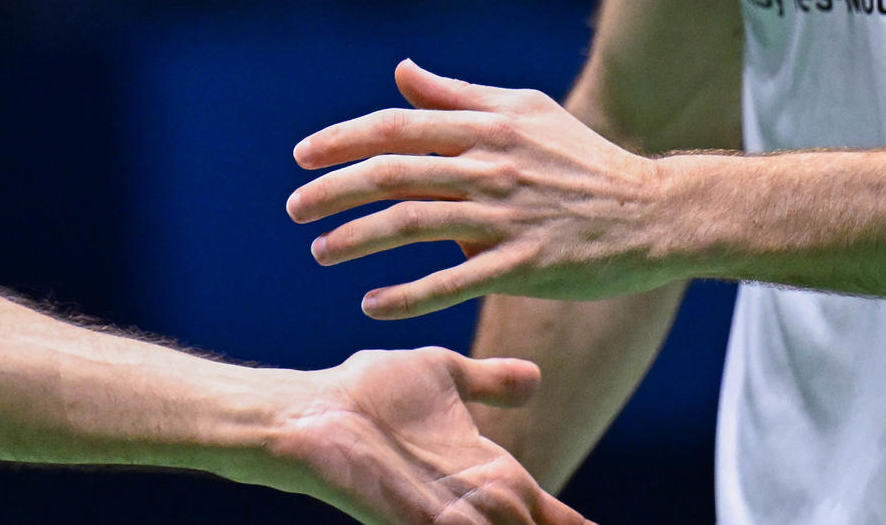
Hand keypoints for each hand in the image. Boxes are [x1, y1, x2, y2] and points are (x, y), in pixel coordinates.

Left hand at [257, 346, 594, 524]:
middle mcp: (472, 501)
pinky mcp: (413, 521)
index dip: (571, 523)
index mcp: (486, 470)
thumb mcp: (444, 375)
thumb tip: (536, 378)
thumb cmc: (369, 392)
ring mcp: (443, 516)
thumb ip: (490, 382)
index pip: (546, 511)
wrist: (314, 408)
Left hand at [288, 60, 685, 320]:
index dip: (343, 140)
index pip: (397, 127)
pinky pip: (454, 281)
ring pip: (413, 224)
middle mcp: (491, 166)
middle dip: (333, 191)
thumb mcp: (524, 110)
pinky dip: (408, 294)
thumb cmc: (584, 159)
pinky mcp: (524, 264)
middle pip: (393, 173)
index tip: (303, 157)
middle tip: (294, 209)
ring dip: (357, 239)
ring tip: (319, 253)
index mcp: (487, 125)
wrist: (653, 212)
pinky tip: (371, 303)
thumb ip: (457, 96)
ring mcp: (507, 216)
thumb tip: (400, 72)